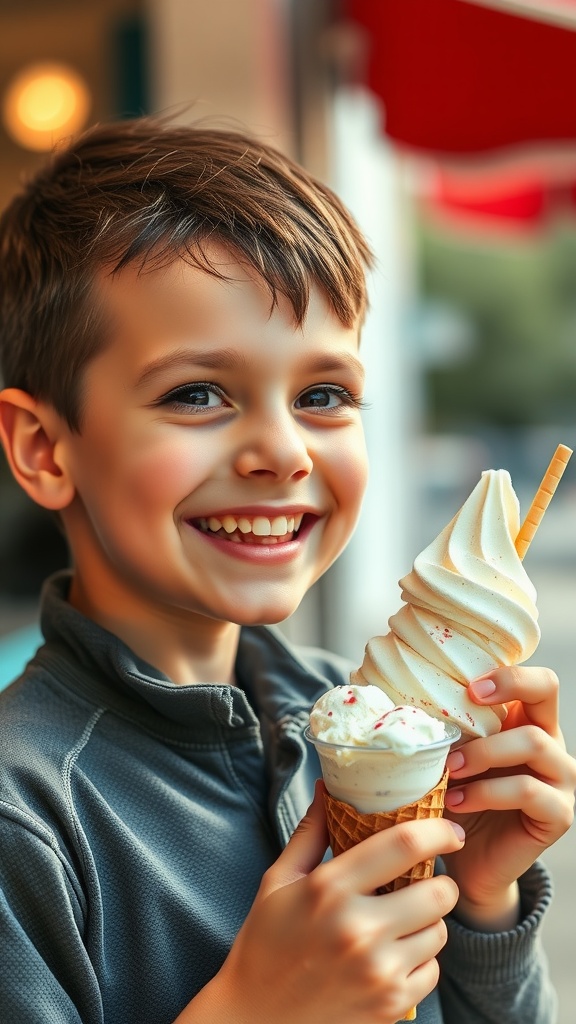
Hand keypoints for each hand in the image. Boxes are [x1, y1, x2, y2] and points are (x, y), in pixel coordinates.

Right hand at [176, 782, 463, 1023]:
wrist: (254, 1017)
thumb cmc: (265, 943)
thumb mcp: (279, 881)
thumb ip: (310, 832)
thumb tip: (327, 788)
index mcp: (329, 888)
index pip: (404, 844)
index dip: (438, 830)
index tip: (449, 829)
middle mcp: (358, 929)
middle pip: (438, 891)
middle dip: (439, 882)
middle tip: (423, 881)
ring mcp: (377, 972)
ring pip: (440, 932)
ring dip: (428, 922)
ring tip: (401, 921)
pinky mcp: (390, 1005)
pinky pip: (433, 970)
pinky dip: (421, 961)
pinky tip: (393, 956)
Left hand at [442, 665, 575, 930]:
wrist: (465, 860)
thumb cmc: (453, 797)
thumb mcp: (449, 757)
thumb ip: (444, 729)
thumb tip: (394, 695)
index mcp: (526, 719)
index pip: (535, 677)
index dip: (508, 672)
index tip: (468, 687)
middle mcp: (550, 741)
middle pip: (546, 690)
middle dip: (503, 692)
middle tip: (462, 711)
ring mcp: (560, 777)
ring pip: (533, 743)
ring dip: (484, 752)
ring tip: (449, 769)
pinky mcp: (558, 814)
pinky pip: (530, 792)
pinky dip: (487, 793)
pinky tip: (456, 802)